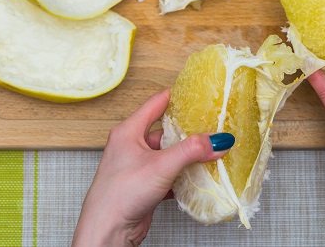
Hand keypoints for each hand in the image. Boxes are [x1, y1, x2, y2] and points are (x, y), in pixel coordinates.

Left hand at [72, 89, 233, 246]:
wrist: (107, 231)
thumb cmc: (120, 194)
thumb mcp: (161, 165)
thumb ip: (191, 150)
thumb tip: (217, 140)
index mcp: (128, 132)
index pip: (155, 104)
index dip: (176, 97)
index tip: (196, 94)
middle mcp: (131, 146)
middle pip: (165, 131)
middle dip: (187, 131)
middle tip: (210, 127)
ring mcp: (137, 166)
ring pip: (168, 154)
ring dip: (186, 156)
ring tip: (209, 152)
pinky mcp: (144, 185)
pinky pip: (168, 174)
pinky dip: (182, 175)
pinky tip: (197, 177)